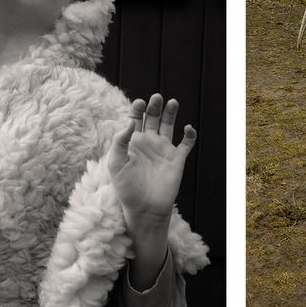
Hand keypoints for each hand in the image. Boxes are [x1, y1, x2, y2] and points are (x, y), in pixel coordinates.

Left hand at [107, 94, 196, 227]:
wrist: (144, 209)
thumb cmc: (127, 189)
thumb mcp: (116, 164)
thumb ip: (119, 142)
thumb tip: (129, 122)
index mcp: (133, 142)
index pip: (135, 119)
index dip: (137, 109)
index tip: (139, 103)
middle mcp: (149, 143)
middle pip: (152, 118)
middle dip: (154, 106)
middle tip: (156, 97)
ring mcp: (164, 150)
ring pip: (169, 125)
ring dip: (171, 113)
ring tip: (172, 102)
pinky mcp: (177, 159)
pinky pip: (186, 144)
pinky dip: (189, 135)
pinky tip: (188, 129)